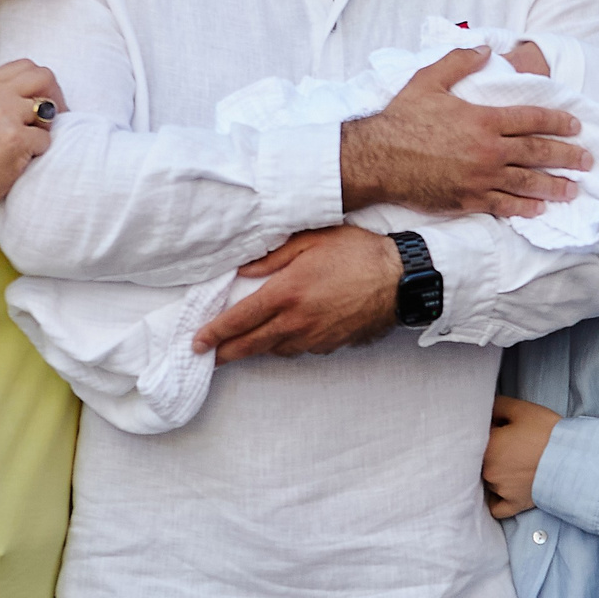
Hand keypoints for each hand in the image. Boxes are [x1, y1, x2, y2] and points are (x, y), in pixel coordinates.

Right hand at [0, 58, 62, 217]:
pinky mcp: (15, 139)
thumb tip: (37, 98)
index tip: (43, 102)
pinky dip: (38, 153)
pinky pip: (46, 139)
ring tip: (27, 145)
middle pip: (44, 77)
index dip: (42, 84)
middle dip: (56, 97)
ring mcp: (4, 115)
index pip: (26, 66)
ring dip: (44, 129)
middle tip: (53, 119)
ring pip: (48, 110)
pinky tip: (18, 161)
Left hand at [195, 226, 399, 364]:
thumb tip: (243, 271)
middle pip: (250, 345)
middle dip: (225, 354)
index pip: (239, 320)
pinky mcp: (331, 345)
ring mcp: (314, 337)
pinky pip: (299, 349)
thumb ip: (273, 256)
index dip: (214, 333)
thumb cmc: (358, 252)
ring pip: (274, 350)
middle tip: (207, 358)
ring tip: (241, 346)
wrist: (400, 279)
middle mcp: (296, 321)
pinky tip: (282, 336)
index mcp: (286, 293)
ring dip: (255, 349)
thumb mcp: (312, 240)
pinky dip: (285, 345)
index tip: (198, 342)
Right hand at [342, 46, 589, 218]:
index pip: (532, 120)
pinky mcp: (467, 200)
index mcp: (483, 120)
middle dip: (567, 156)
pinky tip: (539, 209)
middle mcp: (488, 150)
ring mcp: (479, 178)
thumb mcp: (428, 80)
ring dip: (554, 186)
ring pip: (527, 183)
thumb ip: (458, 61)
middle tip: (587, 161)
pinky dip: (524, 208)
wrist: (377, 159)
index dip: (557, 122)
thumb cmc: (401, 119)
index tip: (575, 126)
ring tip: (573, 189)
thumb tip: (484, 48)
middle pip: (538, 153)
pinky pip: (503, 206)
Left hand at [483, 395, 558, 517]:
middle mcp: (487, 470)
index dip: (491, 430)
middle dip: (492, 452)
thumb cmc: (547, 433)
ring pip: (488, 480)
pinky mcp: (514, 504)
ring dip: (496, 472)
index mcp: (486, 446)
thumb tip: (485, 407)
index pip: (477, 436)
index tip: (502, 428)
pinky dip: (499, 499)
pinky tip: (506, 489)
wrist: (572, 460)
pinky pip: (496, 507)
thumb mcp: (521, 409)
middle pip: (480, 459)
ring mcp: (500, 489)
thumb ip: (497, 405)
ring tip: (517, 463)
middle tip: (511, 445)